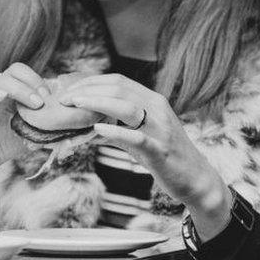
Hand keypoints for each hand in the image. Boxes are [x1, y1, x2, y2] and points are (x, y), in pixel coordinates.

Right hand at [0, 63, 48, 185]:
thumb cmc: (11, 140)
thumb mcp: (33, 128)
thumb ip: (47, 119)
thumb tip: (70, 114)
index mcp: (6, 90)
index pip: (15, 70)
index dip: (31, 77)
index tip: (46, 94)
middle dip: (20, 87)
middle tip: (37, 103)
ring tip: (4, 97)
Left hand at [59, 74, 232, 238]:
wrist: (195, 178)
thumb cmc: (164, 156)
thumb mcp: (140, 135)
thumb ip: (118, 125)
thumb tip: (87, 122)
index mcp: (153, 101)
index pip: (118, 81)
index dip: (91, 81)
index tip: (70, 88)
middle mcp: (158, 109)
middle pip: (119, 88)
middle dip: (88, 90)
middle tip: (64, 97)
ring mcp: (160, 129)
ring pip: (127, 107)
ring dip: (96, 103)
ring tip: (74, 105)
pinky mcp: (160, 151)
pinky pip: (136, 137)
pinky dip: (115, 131)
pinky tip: (97, 129)